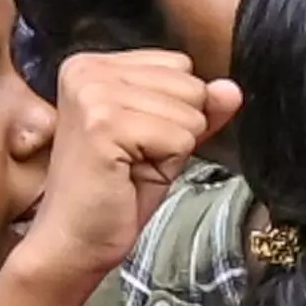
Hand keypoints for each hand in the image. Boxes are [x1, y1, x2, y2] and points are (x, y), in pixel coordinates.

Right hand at [19, 50, 232, 284]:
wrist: (75, 240)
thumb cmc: (113, 194)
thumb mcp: (166, 140)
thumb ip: (199, 109)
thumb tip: (231, 89)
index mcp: (94, 64)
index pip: (181, 65)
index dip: (175, 111)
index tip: (138, 138)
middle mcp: (87, 70)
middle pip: (190, 84)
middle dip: (178, 129)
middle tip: (135, 157)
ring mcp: (93, 94)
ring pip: (190, 112)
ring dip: (173, 149)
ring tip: (132, 165)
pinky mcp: (104, 124)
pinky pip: (180, 138)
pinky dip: (168, 165)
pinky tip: (130, 175)